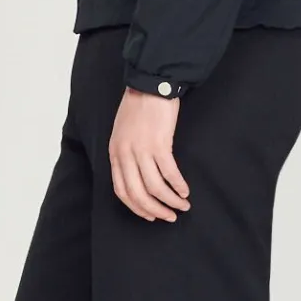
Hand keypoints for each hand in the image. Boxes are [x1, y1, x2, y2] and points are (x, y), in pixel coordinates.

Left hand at [109, 89, 191, 220]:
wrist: (150, 83)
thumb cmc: (138, 106)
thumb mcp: (123, 132)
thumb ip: (126, 153)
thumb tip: (138, 174)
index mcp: (115, 153)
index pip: (121, 190)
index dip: (137, 207)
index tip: (150, 215)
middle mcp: (125, 154)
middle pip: (138, 194)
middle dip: (155, 210)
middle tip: (169, 216)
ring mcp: (141, 150)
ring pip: (155, 187)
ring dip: (170, 201)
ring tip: (182, 206)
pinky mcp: (159, 143)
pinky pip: (169, 173)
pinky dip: (178, 185)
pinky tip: (185, 190)